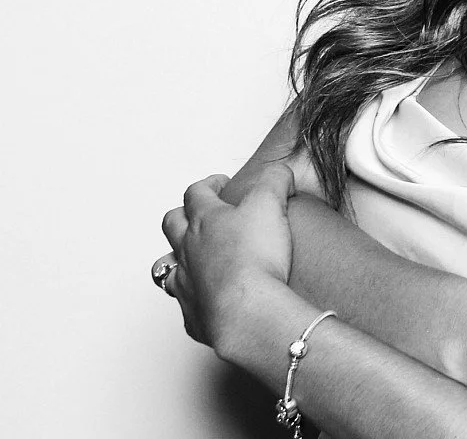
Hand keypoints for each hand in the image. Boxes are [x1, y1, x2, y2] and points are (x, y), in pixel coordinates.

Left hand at [158, 165, 295, 350]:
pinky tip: (208, 299)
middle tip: (200, 213)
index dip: (209, 184)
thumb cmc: (254, 257)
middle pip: (172, 225)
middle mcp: (188, 249)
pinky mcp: (194, 314)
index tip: (221, 183)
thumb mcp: (271, 202)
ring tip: (190, 257)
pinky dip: (194, 299)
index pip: (197, 193)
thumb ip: (275, 180)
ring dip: (175, 258)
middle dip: (183, 215)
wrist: (248, 310)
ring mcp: (186, 283)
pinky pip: (185, 304)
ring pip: (167, 266)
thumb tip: (279, 172)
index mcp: (205, 220)